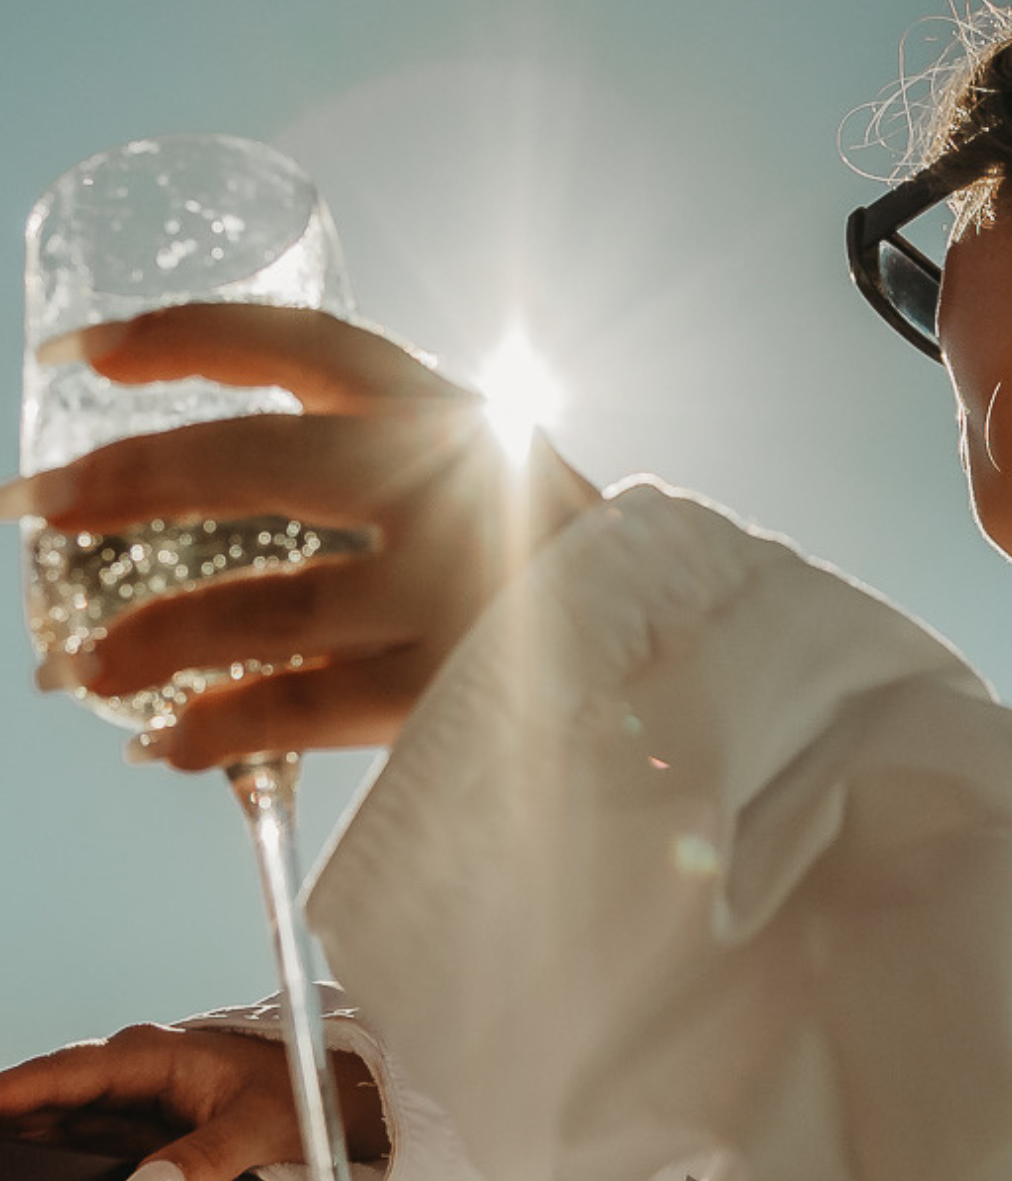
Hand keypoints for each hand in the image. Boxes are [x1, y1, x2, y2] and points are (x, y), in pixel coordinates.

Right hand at [0, 1024, 388, 1180]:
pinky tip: (33, 1178)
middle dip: (9, 1122)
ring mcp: (129, 1098)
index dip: (11, 1091)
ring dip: (25, 1142)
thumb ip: (204, 1160)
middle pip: (47, 1096)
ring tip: (7, 1173)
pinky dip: (51, 1156)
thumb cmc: (296, 1091)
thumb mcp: (255, 1126)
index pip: (66, 1071)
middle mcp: (134, 1069)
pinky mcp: (133, 1127)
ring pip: (56, 1120)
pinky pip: (76, 1140)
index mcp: (157, 1054)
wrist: (325, 1091)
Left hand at [2, 304, 600, 769]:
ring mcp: (449, 592)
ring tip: (78, 667)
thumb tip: (245, 470)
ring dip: (153, 637)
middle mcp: (446, 485)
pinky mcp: (451, 693)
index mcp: (451, 415)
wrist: (678, 651)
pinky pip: (304, 713)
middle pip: (252, 464)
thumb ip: (398, 448)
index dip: (184, 337)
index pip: (303, 346)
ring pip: (262, 607)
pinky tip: (167, 744)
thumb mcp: (497, 463)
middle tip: (35, 507)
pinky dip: (222, 730)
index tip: (85, 352)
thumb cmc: (565, 555)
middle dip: (127, 483)